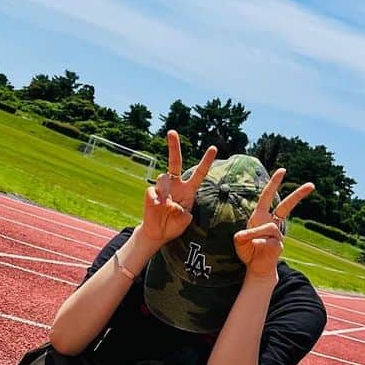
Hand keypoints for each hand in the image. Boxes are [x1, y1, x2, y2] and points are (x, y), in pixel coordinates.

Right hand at [141, 130, 217, 246]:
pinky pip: (153, 192)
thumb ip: (182, 213)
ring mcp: (162, 189)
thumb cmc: (174, 225)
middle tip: (172, 132)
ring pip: (163, 179)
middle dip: (173, 146)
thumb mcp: (184, 222)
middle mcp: (175, 185)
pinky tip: (157, 208)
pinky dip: (156, 200)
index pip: (199, 173)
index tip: (213, 148)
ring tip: (166, 208)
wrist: (158, 233)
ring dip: (166, 193)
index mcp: (188, 190)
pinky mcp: (150, 195)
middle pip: (174, 162)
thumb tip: (171, 204)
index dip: (206, 161)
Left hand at [234, 170, 314, 277]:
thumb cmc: (248, 251)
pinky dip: (259, 243)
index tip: (282, 170)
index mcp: (260, 217)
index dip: (274, 184)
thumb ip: (241, 236)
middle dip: (298, 195)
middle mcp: (271, 223)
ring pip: (270, 228)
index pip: (267, 197)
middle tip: (311, 185)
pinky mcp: (279, 245)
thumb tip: (245, 235)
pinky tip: (255, 247)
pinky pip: (268, 242)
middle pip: (286, 207)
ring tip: (249, 242)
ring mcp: (277, 234)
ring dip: (256, 233)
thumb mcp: (239, 241)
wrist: (256, 267)